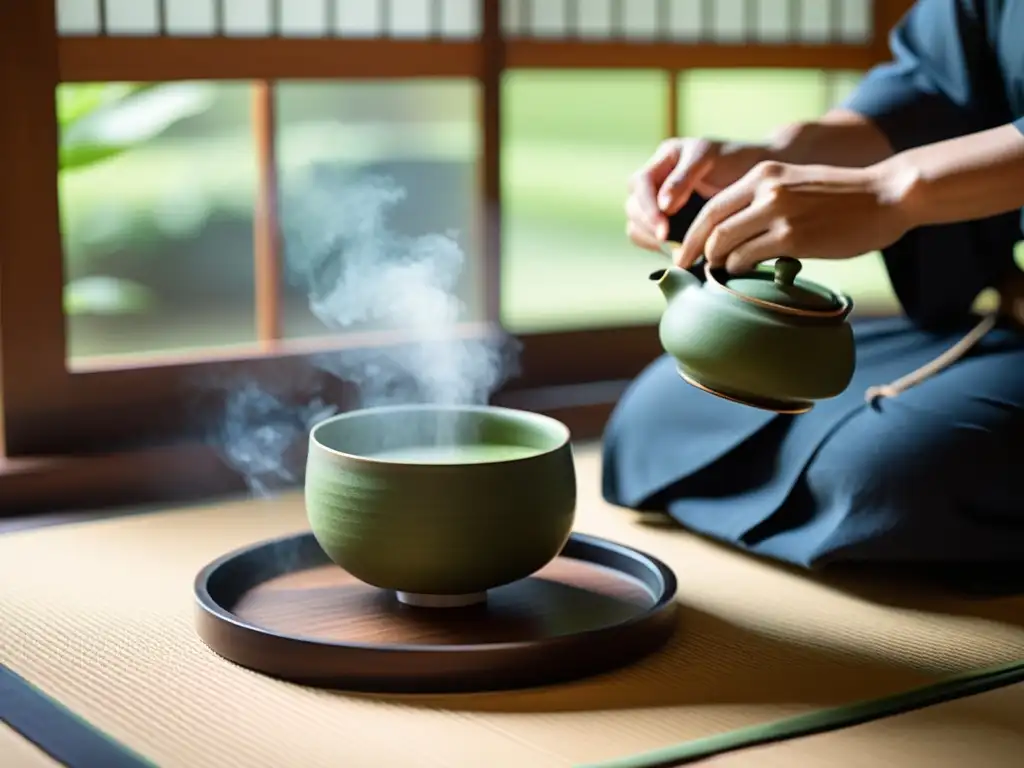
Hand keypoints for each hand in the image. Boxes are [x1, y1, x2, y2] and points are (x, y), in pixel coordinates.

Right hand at [626, 138, 770, 252]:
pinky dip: (657, 247)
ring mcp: (658, 203)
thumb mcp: (708, 158)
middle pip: (633, 206)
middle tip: (669, 243)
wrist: (758, 175)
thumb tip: (663, 205)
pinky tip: (676, 251)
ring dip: (650, 239)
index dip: (648, 208)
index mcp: (663, 160)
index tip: (664, 229)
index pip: (640, 184)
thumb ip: (683, 177)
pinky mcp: (666, 223)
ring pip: (636, 224)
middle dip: (648, 226)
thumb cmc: (736, 160)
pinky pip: (647, 238)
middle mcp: (656, 181)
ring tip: (674, 249)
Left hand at [674, 160, 912, 271]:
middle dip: (693, 251)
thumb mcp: (795, 184)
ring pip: (725, 244)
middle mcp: (766, 190)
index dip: (693, 233)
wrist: (887, 195)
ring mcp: (778, 213)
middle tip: (687, 270)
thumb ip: (763, 201)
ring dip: (716, 263)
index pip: (712, 207)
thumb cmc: (843, 197)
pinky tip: (742, 274)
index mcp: (763, 174)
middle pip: (710, 225)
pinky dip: (737, 269)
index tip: (684, 252)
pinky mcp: (793, 238)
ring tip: (718, 274)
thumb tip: (732, 236)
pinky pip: (747, 258)